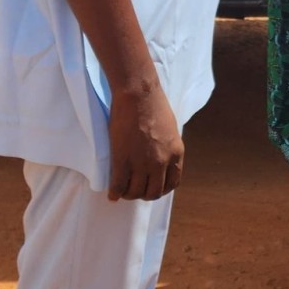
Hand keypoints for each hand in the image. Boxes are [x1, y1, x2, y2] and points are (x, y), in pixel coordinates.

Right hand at [107, 81, 183, 200]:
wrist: (138, 94)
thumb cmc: (154, 104)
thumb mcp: (170, 129)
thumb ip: (167, 146)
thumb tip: (161, 155)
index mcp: (176, 153)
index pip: (172, 183)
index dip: (161, 189)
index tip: (152, 187)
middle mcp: (161, 162)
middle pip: (154, 192)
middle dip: (144, 194)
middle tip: (135, 190)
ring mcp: (142, 162)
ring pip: (136, 192)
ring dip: (128, 194)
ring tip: (122, 191)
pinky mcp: (123, 159)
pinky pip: (119, 185)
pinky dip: (115, 193)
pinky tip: (111, 194)